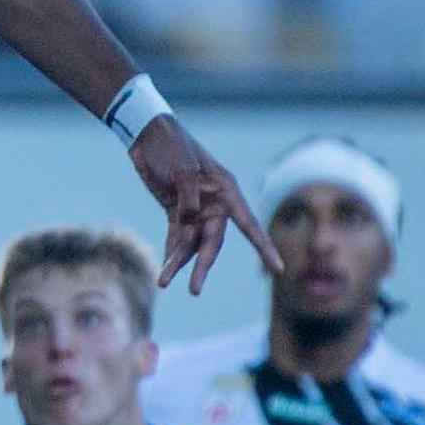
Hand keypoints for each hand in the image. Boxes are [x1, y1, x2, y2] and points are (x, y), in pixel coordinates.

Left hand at [127, 114, 280, 293]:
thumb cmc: (171, 146)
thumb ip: (188, 198)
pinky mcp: (176, 210)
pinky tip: (165, 269)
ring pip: (191, 244)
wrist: (146, 134)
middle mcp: (214, 203)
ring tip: (163, 281)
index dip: (263, 247)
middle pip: (213, 243)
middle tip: (194, 290)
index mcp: (225, 191)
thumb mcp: (182, 168)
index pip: (249, 224)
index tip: (278, 268)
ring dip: (178, 262)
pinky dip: (171, 252)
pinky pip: (177, 237)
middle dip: (202, 266)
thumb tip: (189, 224)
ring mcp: (195, 208)